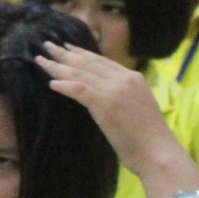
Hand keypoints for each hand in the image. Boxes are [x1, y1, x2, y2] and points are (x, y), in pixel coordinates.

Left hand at [35, 40, 176, 169]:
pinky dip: (64, 85)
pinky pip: (79, 89)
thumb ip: (120, 94)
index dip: (82, 53)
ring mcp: (114, 90)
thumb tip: (100, 91)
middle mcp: (124, 78)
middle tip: (47, 46)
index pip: (102, 60)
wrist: (157, 151)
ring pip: (80, 73)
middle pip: (88, 62)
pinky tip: (51, 83)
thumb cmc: (148, 136)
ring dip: (58, 66)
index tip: (67, 47)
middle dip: (65, 54)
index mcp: (134, 77)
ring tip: (41, 61)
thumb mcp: (136, 106)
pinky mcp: (105, 104)